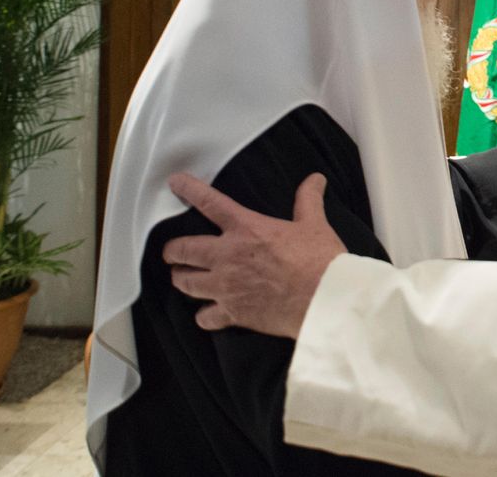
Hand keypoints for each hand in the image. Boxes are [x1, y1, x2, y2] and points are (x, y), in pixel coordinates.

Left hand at [162, 172, 345, 337]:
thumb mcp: (314, 224)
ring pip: (185, 283)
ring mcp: (227, 287)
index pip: (210, 202)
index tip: (175, 182)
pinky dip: (203, 315)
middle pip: (182, 249)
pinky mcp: (233, 313)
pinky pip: (204, 317)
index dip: (189, 189)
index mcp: (246, 229)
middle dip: (172, 250)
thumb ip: (308, 200)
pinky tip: (207, 313)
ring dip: (181, 279)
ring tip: (183, 277)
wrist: (324, 299)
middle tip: (172, 251)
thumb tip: (316, 179)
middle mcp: (228, 256)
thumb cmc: (319, 261)